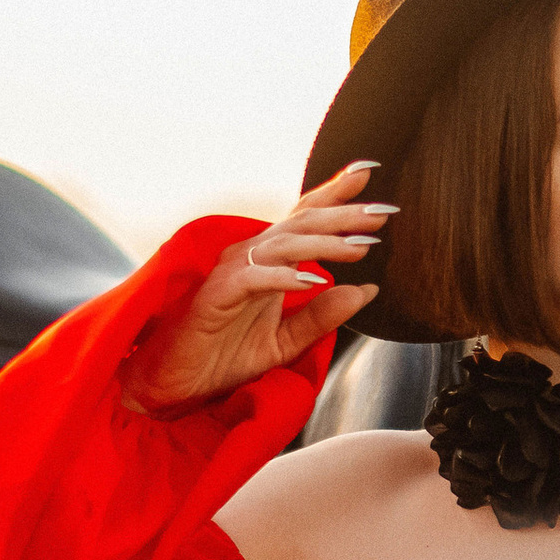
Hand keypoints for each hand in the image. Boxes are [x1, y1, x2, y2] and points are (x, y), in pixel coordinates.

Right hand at [126, 163, 393, 413]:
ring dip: (324, 245)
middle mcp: (253, 257)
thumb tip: (368, 290)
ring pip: (284, 245)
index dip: (335, 195)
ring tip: (360, 248)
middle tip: (383, 212)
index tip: (369, 174)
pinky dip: (284, 277)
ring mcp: (233, 272)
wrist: (176, 386)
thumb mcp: (286, 341)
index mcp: (270, 261)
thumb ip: (324, 316)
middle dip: (344, 215)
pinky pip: (254, 278)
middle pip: (302, 223)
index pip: (306, 218)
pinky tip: (313, 281)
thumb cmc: (224, 357)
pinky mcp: (217, 294)